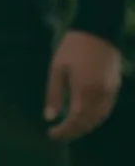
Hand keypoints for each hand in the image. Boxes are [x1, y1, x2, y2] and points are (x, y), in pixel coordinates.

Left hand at [45, 28, 123, 142]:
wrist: (98, 30)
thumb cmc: (73, 47)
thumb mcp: (57, 68)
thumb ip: (54, 94)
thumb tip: (49, 117)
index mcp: (84, 91)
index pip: (74, 121)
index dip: (63, 132)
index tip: (51, 134)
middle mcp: (100, 95)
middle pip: (88, 123)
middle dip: (73, 132)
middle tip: (58, 135)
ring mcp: (110, 92)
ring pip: (99, 119)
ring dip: (85, 127)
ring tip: (69, 129)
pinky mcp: (115, 87)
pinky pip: (106, 110)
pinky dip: (95, 118)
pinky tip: (84, 118)